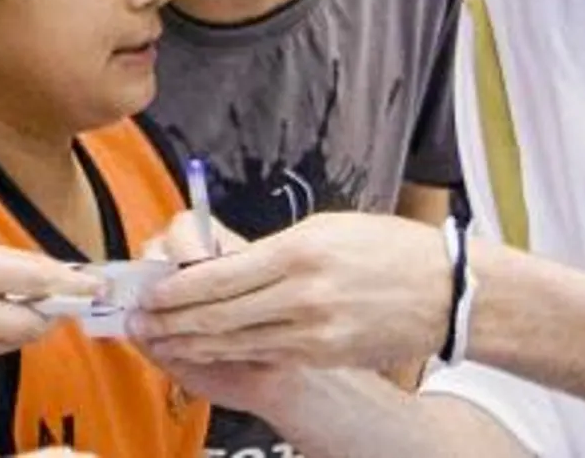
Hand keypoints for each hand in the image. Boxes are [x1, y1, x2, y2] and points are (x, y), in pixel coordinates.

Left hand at [129, 213, 451, 371]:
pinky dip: (227, 354)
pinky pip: (263, 354)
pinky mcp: (324, 355)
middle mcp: (302, 294)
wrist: (444, 290)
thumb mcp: (326, 230)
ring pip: (234, 341)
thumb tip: (222, 265)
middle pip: (217, 313)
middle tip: (140, 319)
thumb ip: (272, 250)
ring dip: (190, 342)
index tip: (150, 290)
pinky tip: (205, 350)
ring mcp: (313, 331)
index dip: (176, 288)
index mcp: (299, 251)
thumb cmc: (388, 249)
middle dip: (172, 319)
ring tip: (160, 340)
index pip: (218, 275)